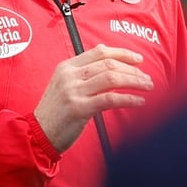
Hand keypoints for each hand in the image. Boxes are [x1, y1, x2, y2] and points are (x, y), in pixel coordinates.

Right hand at [34, 45, 153, 152]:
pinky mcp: (79, 109)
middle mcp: (70, 76)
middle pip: (108, 64)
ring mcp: (73, 91)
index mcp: (67, 67)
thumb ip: (85, 77)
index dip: (122, 53)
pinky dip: (128, 99)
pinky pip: (110, 99)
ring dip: (134, 81)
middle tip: (147, 78)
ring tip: (147, 87)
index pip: (99, 52)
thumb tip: (115, 71)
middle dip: (132, 70)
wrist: (38, 134)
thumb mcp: (65, 87)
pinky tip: (139, 101)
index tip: (138, 60)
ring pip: (112, 78)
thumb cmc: (56, 113)